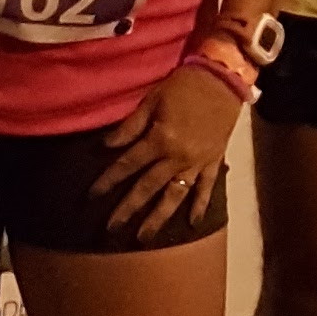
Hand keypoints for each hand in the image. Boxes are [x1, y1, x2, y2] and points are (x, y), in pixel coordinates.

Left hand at [96, 66, 242, 239]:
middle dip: (128, 209)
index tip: (92, 196)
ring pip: (175, 195)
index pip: (127, 165)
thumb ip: (130, 126)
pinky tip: (193, 223)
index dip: (108, 181)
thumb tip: (106, 146)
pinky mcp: (214, 161)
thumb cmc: (184, 85)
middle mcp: (177, 157)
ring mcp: (197, 162)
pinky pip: (206, 188)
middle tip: (112, 229)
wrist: (224, 79)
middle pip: (148, 187)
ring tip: (145, 237)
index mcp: (160, 139)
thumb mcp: (152, 99)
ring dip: (159, 217)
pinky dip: (200, 205)